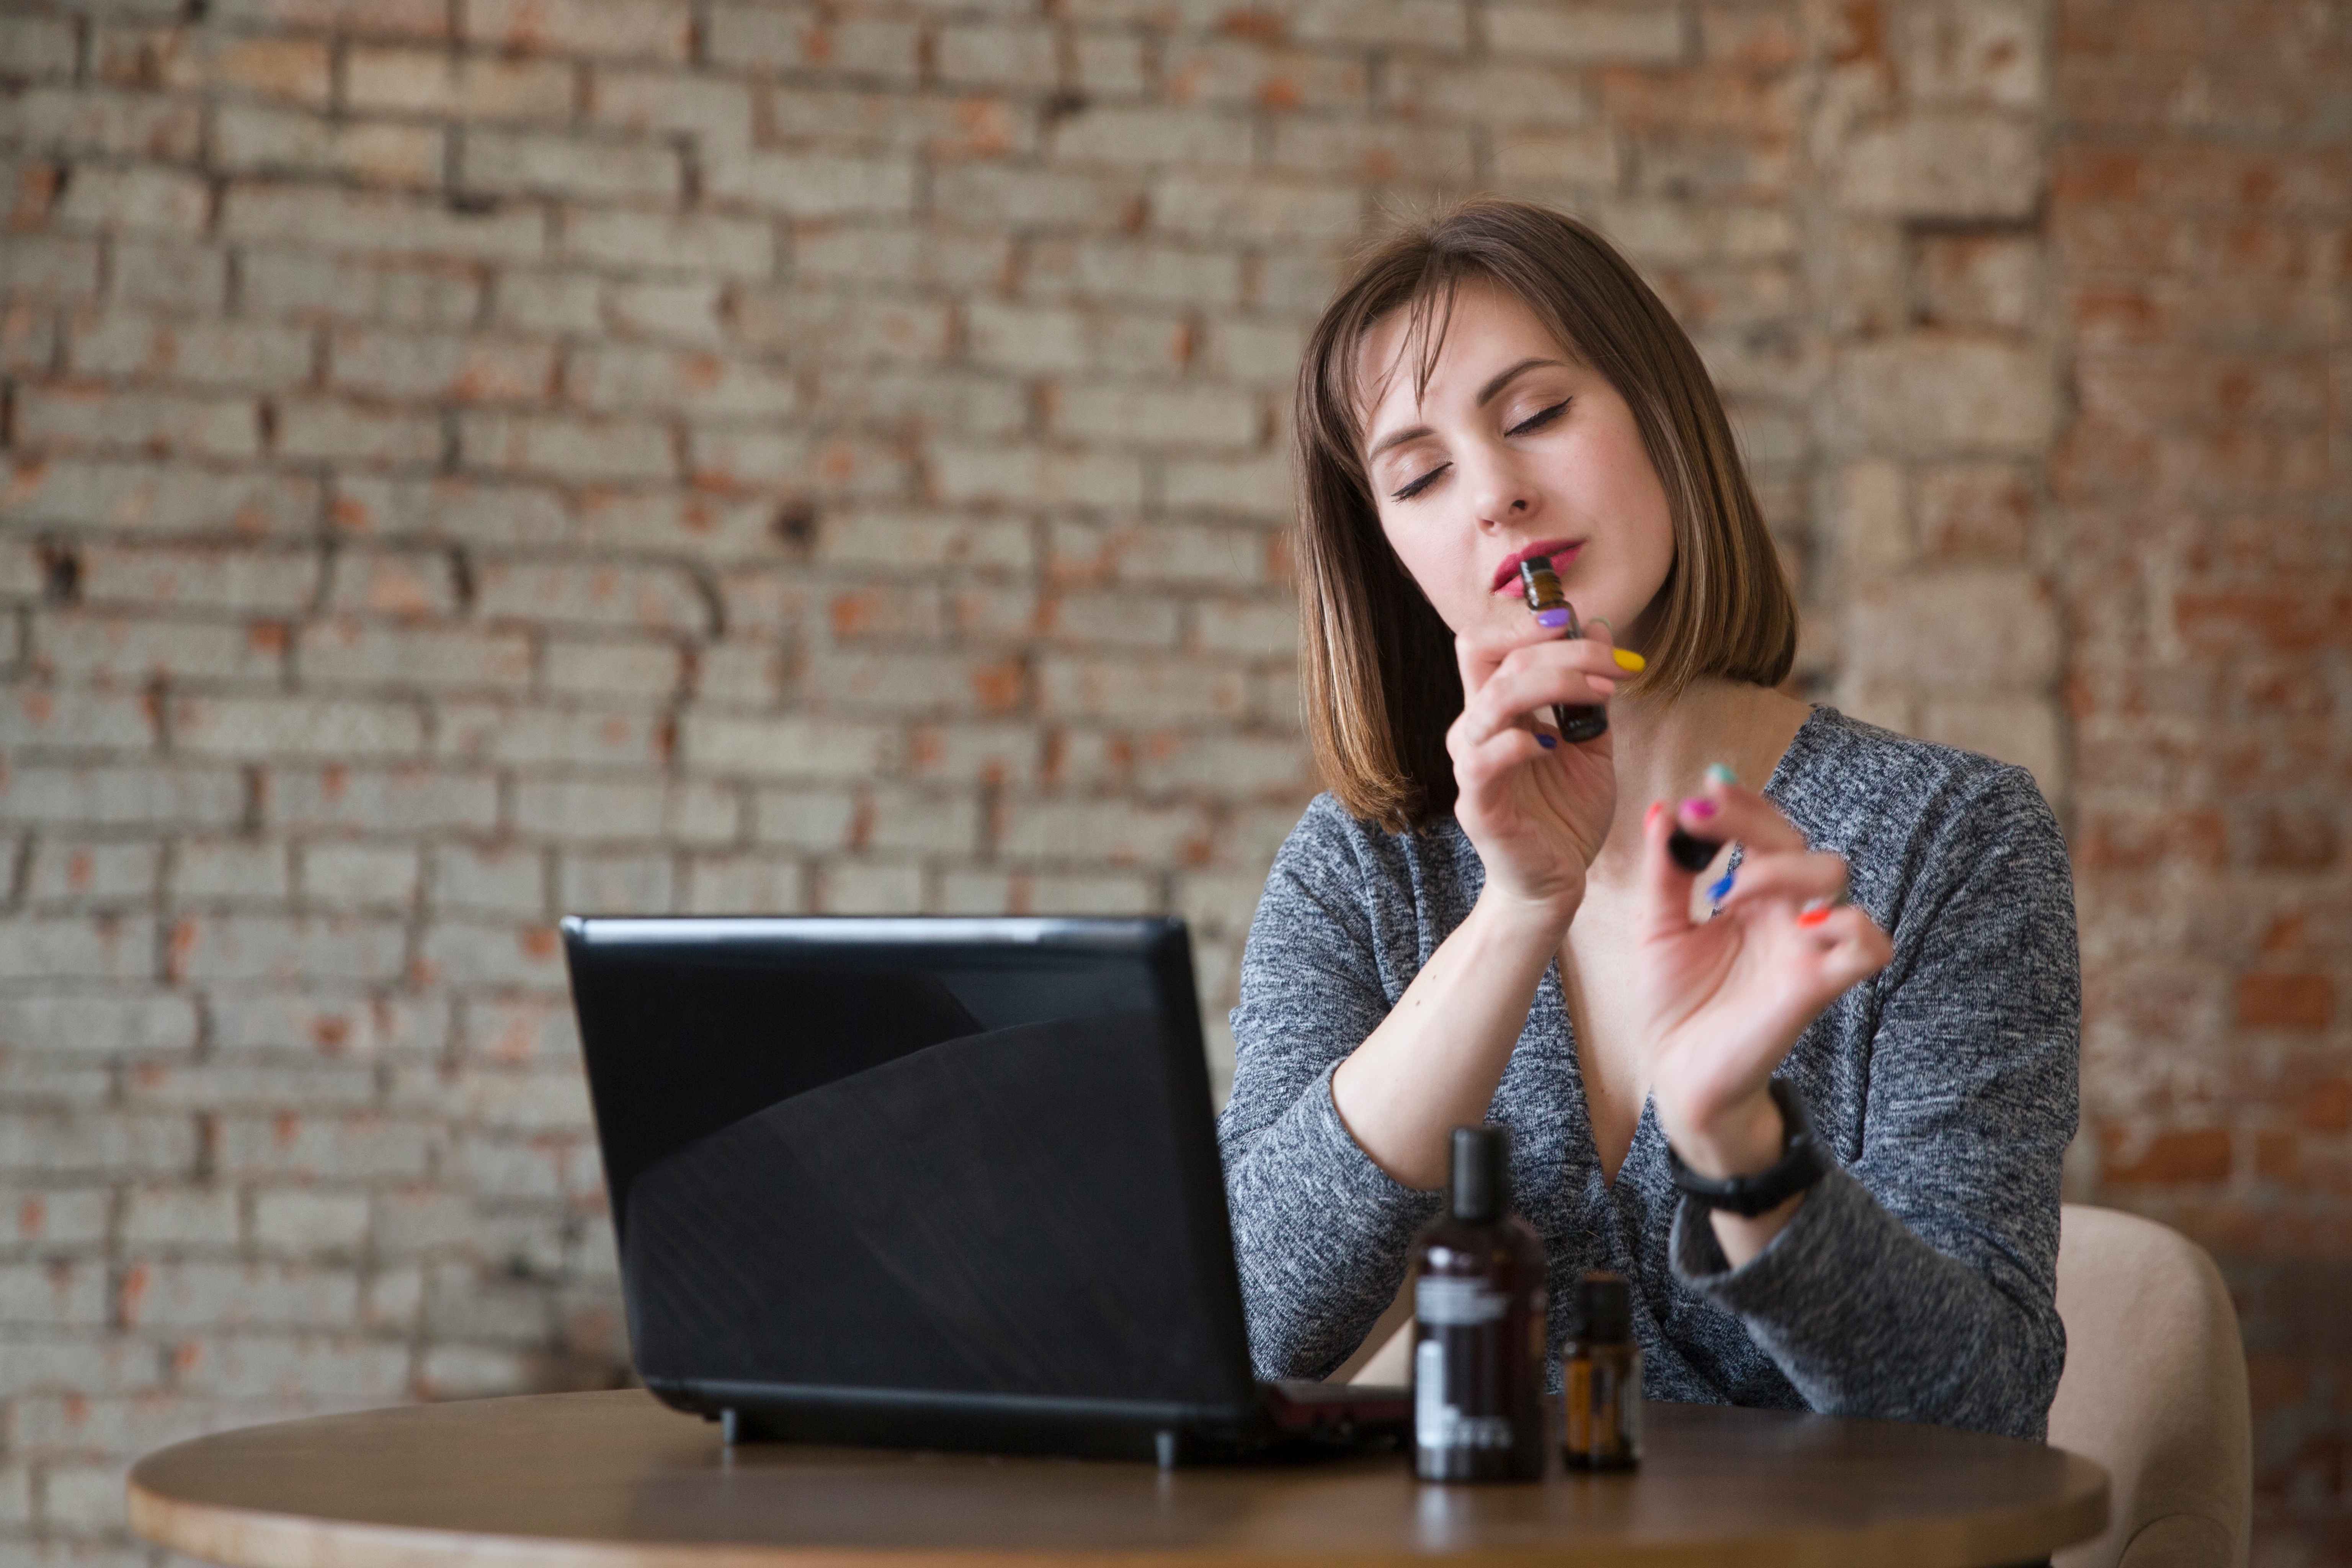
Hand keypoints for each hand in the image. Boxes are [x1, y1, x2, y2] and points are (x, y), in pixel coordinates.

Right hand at [1447, 611, 1624, 924]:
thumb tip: (1600, 627)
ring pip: (1493, 699)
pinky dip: (1519, 742)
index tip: (1582, 625)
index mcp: (1497, 712)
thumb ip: (1590, 692)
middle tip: (1616, 665)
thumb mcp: (1591, 744)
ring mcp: (1471, 767)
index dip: (1529, 624)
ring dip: (1554, 683)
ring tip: (1603, 694)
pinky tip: (1554, 745)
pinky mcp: (1477, 806)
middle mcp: (1476, 731)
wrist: (1555, 884)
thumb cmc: (1566, 815)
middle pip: (1497, 659)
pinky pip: (1483, 761)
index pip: (1489, 644)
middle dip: (1564, 650)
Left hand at [1637, 774, 1891, 1177]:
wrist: (1678, 1074)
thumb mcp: (1657, 928)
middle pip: (1797, 839)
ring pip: (1834, 874)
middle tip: (1700, 820)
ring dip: (1782, 865)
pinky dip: (1848, 925)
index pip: (1763, 829)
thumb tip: (1661, 809)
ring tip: (1728, 892)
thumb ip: (1664, 872)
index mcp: (1750, 896)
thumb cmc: (1676, 1003)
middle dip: (1751, 819)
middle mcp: (1783, 913)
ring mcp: (1804, 946)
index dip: (1740, 803)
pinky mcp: (1817, 985)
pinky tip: (1796, 927)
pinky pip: (1869, 944)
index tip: (1701, 791)